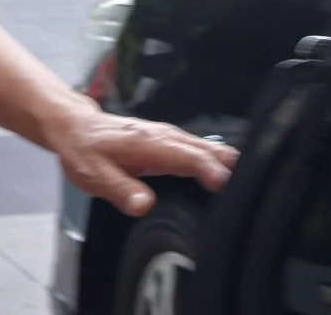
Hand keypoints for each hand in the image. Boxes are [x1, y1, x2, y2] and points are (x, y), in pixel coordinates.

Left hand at [44, 98, 237, 216]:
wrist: (73, 126)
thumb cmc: (83, 150)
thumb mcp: (93, 175)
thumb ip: (120, 189)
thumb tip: (144, 204)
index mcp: (146, 142)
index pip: (185, 155)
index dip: (207, 168)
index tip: (225, 183)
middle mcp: (161, 135)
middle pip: (204, 148)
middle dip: (229, 164)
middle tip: (257, 185)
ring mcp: (166, 135)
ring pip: (204, 145)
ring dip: (227, 160)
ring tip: (256, 179)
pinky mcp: (167, 139)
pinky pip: (197, 146)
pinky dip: (215, 157)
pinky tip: (230, 171)